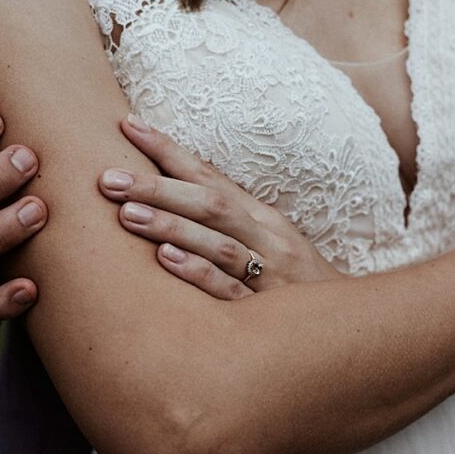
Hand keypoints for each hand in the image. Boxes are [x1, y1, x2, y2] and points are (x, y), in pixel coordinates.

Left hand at [97, 115, 341, 298]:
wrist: (346, 327)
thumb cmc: (293, 283)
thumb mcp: (266, 243)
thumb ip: (223, 222)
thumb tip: (166, 195)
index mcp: (261, 217)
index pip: (210, 176)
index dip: (169, 151)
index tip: (128, 125)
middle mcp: (266, 238)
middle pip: (210, 204)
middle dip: (158, 187)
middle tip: (108, 178)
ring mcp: (268, 275)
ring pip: (218, 244)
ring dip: (172, 226)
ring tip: (127, 213)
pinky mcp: (266, 313)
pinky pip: (230, 291)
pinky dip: (198, 273)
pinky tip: (165, 260)